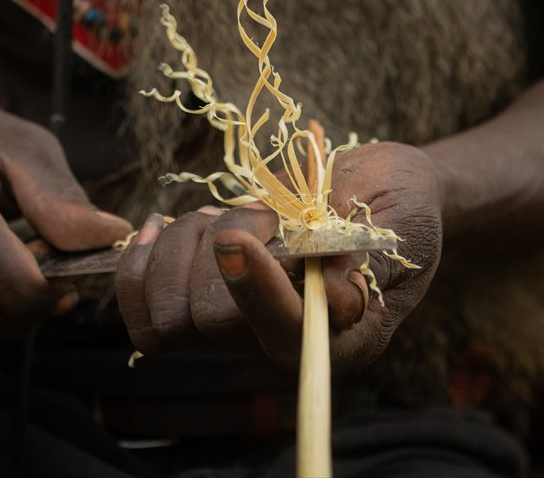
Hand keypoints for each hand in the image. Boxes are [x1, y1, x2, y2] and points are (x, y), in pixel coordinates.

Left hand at [114, 142, 441, 368]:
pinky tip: (160, 225)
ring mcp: (239, 331)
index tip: (237, 237)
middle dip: (220, 244)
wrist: (379, 197)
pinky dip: (139, 262)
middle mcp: (287, 345)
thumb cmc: (399, 205)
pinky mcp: (202, 309)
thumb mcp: (404, 218)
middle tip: (260, 210)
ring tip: (221, 214)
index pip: (285, 333)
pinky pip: (142, 310)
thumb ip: (368, 248)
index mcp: (346, 336)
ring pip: (165, 318)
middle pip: (208, 321)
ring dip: (181, 247)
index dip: (254, 288)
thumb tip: (330, 285)